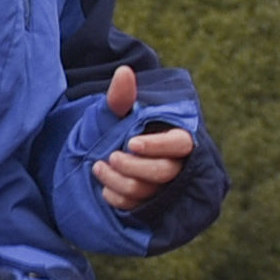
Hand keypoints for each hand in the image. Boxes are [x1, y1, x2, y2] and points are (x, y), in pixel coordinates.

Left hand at [88, 65, 195, 214]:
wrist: (102, 149)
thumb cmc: (117, 126)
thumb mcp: (117, 110)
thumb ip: (121, 96)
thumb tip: (124, 72)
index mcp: (176, 136)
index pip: (181, 143)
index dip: (158, 145)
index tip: (131, 143)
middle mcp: (175, 164)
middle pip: (165, 172)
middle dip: (135, 166)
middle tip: (112, 156)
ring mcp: (162, 187)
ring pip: (147, 191)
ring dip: (119, 181)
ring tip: (98, 166)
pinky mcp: (147, 204)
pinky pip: (135, 207)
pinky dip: (116, 197)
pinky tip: (104, 186)